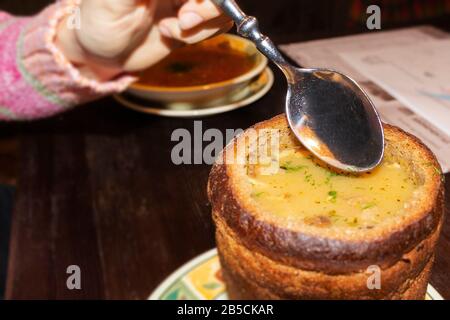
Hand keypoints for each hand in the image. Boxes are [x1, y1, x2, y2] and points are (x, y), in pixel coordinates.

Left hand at [56, 0, 231, 80]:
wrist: (102, 53)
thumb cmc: (98, 20)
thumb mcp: (113, 1)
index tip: (188, 6)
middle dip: (207, 7)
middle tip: (184, 21)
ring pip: (220, 7)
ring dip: (202, 23)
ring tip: (170, 29)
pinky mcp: (192, 20)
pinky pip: (217, 23)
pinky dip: (202, 33)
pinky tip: (172, 34)